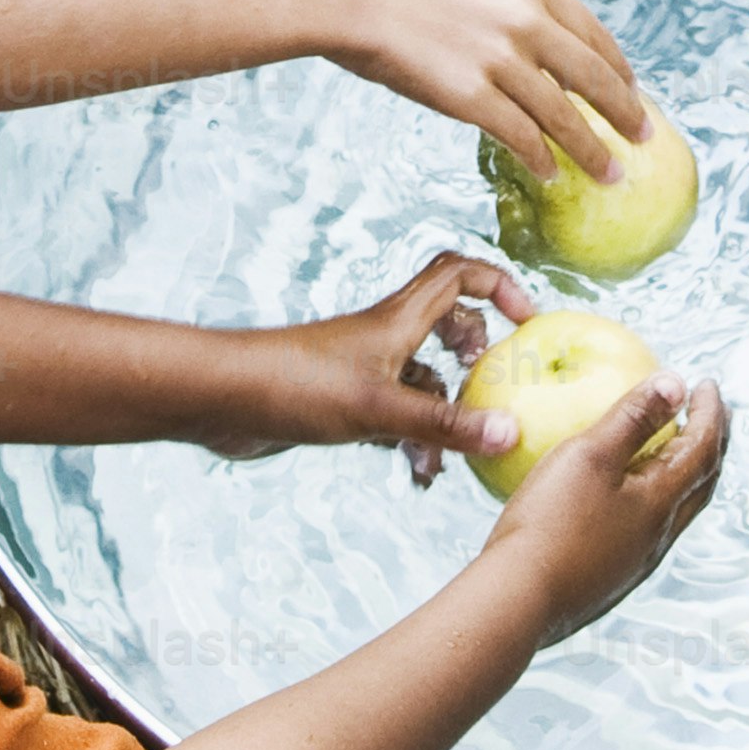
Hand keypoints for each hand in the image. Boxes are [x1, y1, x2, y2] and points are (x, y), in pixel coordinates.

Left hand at [193, 250, 535, 484]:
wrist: (220, 400)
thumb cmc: (294, 388)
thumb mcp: (378, 411)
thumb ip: (445, 425)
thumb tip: (512, 432)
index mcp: (398, 319)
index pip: (459, 274)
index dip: (499, 286)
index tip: (528, 321)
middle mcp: (385, 338)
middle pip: (447, 324)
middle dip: (479, 358)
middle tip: (493, 389)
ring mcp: (365, 371)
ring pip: (424, 382)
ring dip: (444, 416)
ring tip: (449, 460)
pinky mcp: (345, 403)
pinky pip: (397, 415)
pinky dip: (413, 440)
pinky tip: (417, 475)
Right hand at [311, 0, 652, 182]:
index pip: (592, 33)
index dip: (616, 67)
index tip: (630, 89)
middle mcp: (527, 22)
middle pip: (591, 78)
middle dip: (623, 112)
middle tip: (642, 136)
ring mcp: (501, 62)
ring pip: (562, 116)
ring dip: (591, 150)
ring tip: (608, 173)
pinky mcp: (471, 98)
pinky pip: (519, 136)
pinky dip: (539, 158)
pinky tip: (547, 172)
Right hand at [481, 371, 725, 641]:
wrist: (518, 601)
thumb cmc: (551, 523)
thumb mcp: (590, 455)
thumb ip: (633, 417)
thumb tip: (675, 382)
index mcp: (661, 502)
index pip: (703, 449)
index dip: (711, 413)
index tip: (707, 383)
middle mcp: (659, 535)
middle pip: (701, 482)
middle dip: (710, 443)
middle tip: (706, 414)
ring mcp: (636, 560)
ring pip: (677, 509)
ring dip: (684, 473)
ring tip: (672, 448)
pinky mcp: (610, 575)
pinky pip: (646, 527)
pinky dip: (651, 496)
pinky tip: (621, 493)